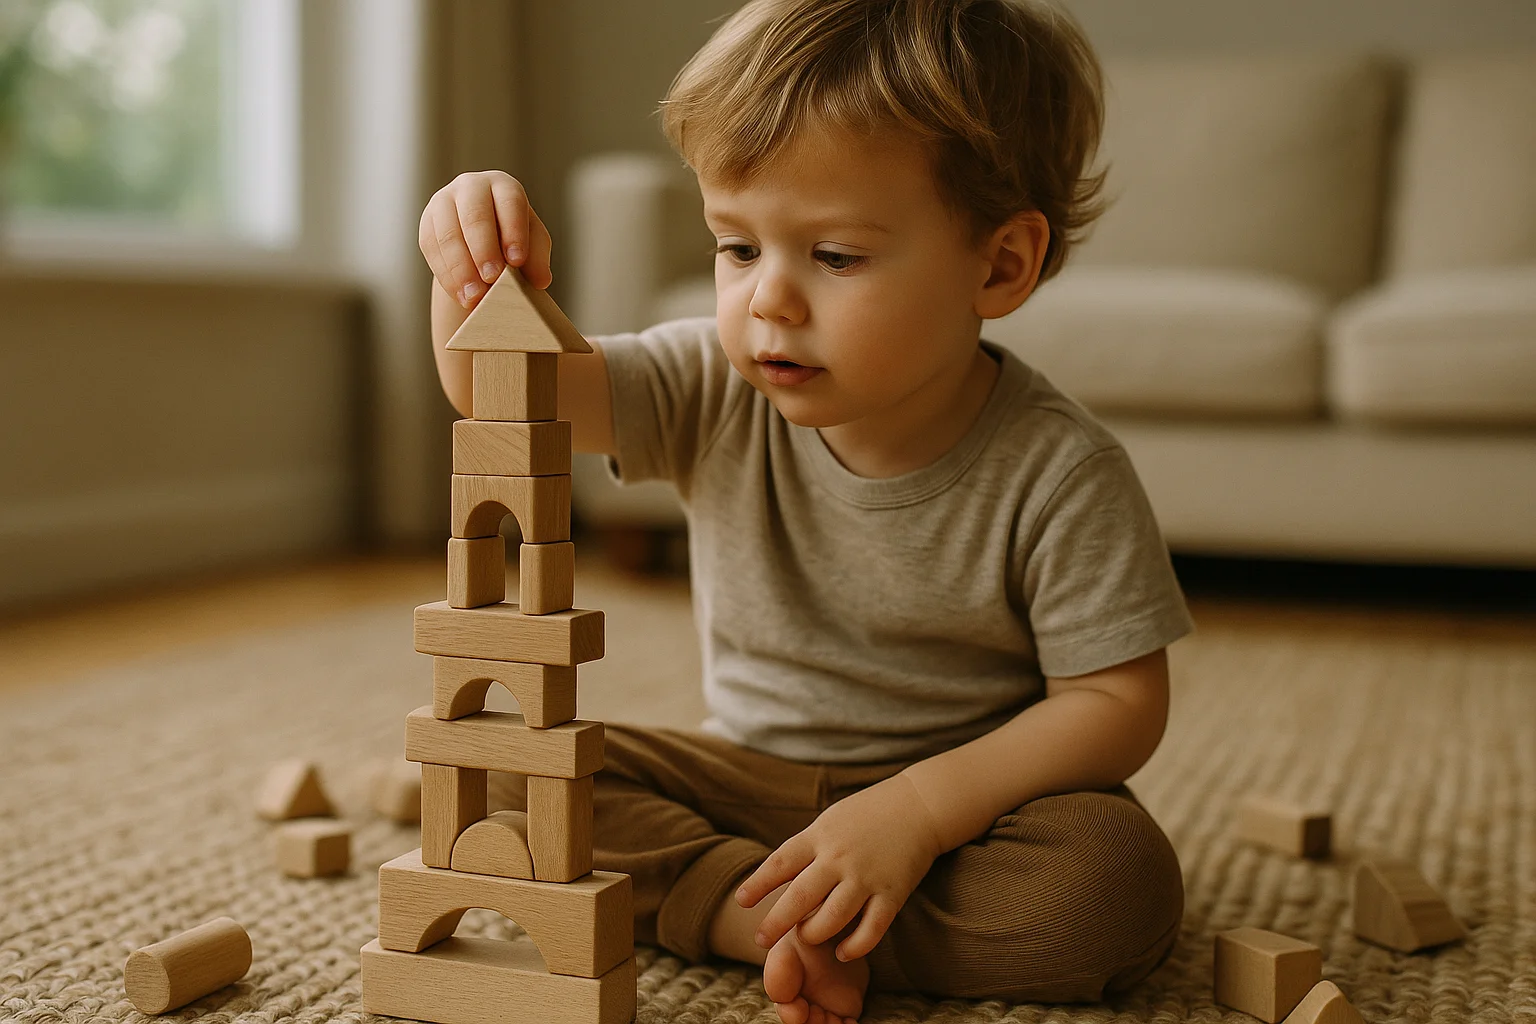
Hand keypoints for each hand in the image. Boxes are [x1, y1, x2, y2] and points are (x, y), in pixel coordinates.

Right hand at [419, 170, 552, 309]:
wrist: (479, 241)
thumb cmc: (511, 239)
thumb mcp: (531, 246)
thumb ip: (537, 260)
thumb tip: (541, 280)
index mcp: (503, 186)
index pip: (510, 202)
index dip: (513, 231)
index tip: (517, 261)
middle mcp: (471, 186)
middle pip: (474, 215)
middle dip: (483, 250)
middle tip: (492, 278)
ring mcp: (444, 202)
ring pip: (448, 234)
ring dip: (461, 269)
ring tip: (475, 297)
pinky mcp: (426, 224)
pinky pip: (432, 249)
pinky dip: (447, 275)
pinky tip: (460, 295)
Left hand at [738, 773, 943, 961]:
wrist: (920, 805)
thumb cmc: (868, 814)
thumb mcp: (830, 820)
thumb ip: (807, 848)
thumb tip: (778, 877)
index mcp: (820, 836)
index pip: (780, 863)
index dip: (758, 884)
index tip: (742, 902)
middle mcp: (839, 858)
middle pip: (800, 897)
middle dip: (776, 922)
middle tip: (761, 940)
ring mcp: (866, 877)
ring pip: (832, 918)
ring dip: (814, 934)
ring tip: (807, 939)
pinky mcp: (893, 894)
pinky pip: (871, 930)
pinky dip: (854, 946)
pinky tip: (842, 952)